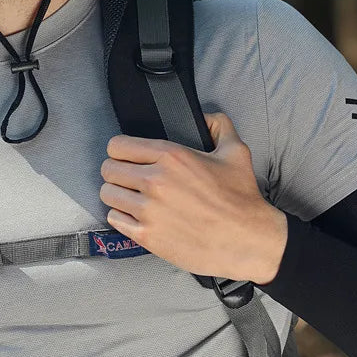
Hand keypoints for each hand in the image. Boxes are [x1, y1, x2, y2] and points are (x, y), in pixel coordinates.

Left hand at [99, 112, 287, 283]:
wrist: (248, 241)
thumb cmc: (241, 198)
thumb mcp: (236, 151)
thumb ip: (219, 125)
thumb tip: (206, 116)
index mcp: (170, 156)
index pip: (118, 145)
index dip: (120, 150)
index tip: (128, 157)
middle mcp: (155, 180)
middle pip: (108, 169)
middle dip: (117, 171)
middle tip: (129, 178)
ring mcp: (149, 209)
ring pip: (107, 194)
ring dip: (117, 194)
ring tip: (131, 197)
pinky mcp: (147, 235)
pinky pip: (114, 219)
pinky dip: (122, 217)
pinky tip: (136, 216)